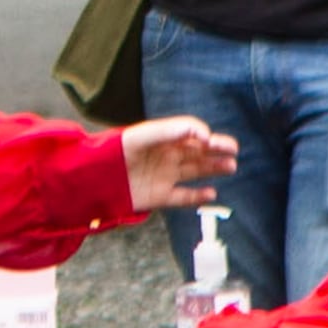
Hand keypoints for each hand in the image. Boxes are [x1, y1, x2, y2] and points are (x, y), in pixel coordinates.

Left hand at [120, 114, 237, 214]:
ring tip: (231, 165)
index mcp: (162, 139)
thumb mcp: (143, 135)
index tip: (211, 140)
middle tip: (233, 150)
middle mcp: (166, 156)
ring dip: (214, 168)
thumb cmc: (116, 151)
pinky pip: (183, 197)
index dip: (203, 135)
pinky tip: (212, 193)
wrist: (94, 178)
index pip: (190, 133)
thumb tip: (203, 133)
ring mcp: (164, 176)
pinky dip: (198, 196)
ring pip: (195, 171)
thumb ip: (172, 130)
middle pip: (197, 151)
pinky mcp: (159, 196)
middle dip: (217, 150)